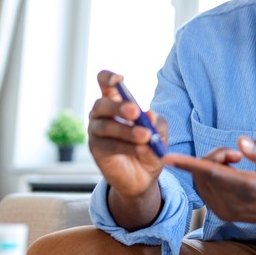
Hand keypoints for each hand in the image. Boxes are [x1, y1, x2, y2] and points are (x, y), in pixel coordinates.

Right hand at [88, 70, 168, 227]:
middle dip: (118, 107)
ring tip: (145, 136)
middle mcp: (101, 114)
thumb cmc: (150, 145)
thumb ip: (155, 123)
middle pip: (102, 104)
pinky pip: (109, 145)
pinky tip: (142, 149)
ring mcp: (96, 132)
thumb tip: (150, 114)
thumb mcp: (159, 132)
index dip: (108, 78)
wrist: (144, 176)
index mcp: (116, 101)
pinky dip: (126, 146)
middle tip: (135, 112)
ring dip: (127, 130)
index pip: (104, 83)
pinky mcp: (97, 150)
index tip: (119, 79)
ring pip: (106, 126)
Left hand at [166, 137, 255, 251]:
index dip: (189, 164)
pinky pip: (203, 188)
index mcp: (250, 189)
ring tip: (236, 162)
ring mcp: (226, 211)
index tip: (168, 157)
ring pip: (201, 181)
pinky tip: (229, 173)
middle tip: (237, 154)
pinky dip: (209, 175)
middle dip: (214, 155)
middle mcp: (234, 204)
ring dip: (210, 165)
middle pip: (204, 173)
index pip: (213, 174)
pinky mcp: (221, 214)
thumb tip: (240, 141)